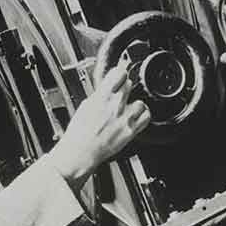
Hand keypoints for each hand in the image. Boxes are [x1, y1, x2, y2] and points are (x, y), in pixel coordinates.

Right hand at [46, 62, 149, 190]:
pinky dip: (143, 116)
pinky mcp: (131, 131)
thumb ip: (99, 96)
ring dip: (135, 104)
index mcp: (102, 97)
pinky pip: (146, 117)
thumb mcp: (85, 106)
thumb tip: (106, 90)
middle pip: (129, 85)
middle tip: (119, 96)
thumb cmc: (79, 133)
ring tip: (127, 110)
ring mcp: (125, 118)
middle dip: (124, 89)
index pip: (119, 73)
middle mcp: (115, 105)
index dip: (119, 73)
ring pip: (140, 102)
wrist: (81, 152)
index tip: (118, 76)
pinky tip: (136, 118)